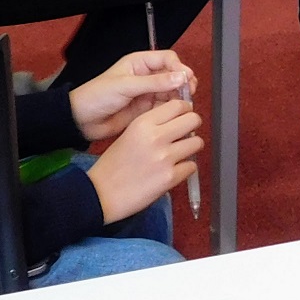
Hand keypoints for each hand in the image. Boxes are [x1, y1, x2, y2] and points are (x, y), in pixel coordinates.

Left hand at [68, 50, 196, 141]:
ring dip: (179, 97)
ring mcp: (147, 93)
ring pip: (171, 92)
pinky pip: (164, 107)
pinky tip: (177, 114)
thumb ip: (154, 82)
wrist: (82, 120)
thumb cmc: (98, 95)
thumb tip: (180, 77)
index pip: (167, 59)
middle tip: (189, 93)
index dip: (179, 67)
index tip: (187, 78)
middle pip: (172, 75)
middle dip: (182, 83)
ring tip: (185, 106)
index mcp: (139, 63)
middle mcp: (146, 76)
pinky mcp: (146, 109)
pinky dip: (172, 110)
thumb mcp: (127, 86)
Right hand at [85, 98, 203, 223]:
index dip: (185, 110)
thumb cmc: (113, 163)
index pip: (178, 105)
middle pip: (193, 120)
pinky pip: (192, 166)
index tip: (183, 116)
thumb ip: (153, 124)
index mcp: (143, 123)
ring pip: (197, 143)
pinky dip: (185, 168)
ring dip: (191, 148)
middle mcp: (156, 137)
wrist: (101, 194)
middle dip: (192, 126)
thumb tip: (179, 118)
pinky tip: (173, 170)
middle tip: (185, 134)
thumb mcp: (129, 133)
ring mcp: (165, 158)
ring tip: (180, 153)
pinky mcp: (170, 178)